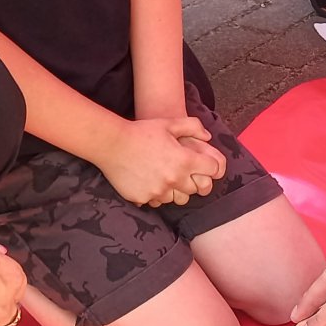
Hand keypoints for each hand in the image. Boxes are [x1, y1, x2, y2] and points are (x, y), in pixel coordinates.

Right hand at [101, 117, 225, 207]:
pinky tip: (148, 181)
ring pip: (176, 198)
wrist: (112, 144)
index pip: (213, 170)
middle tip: (180, 170)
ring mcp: (159, 191)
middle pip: (196, 189)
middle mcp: (174, 179)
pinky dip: (155, 194)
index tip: (203, 164)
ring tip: (163, 177)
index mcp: (184, 160)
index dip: (210, 166)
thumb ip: (193, 126)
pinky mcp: (144, 198)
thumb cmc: (141, 132)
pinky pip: (156, 201)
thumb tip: (207, 136)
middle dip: (191, 180)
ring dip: (173, 190)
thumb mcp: (169, 123)